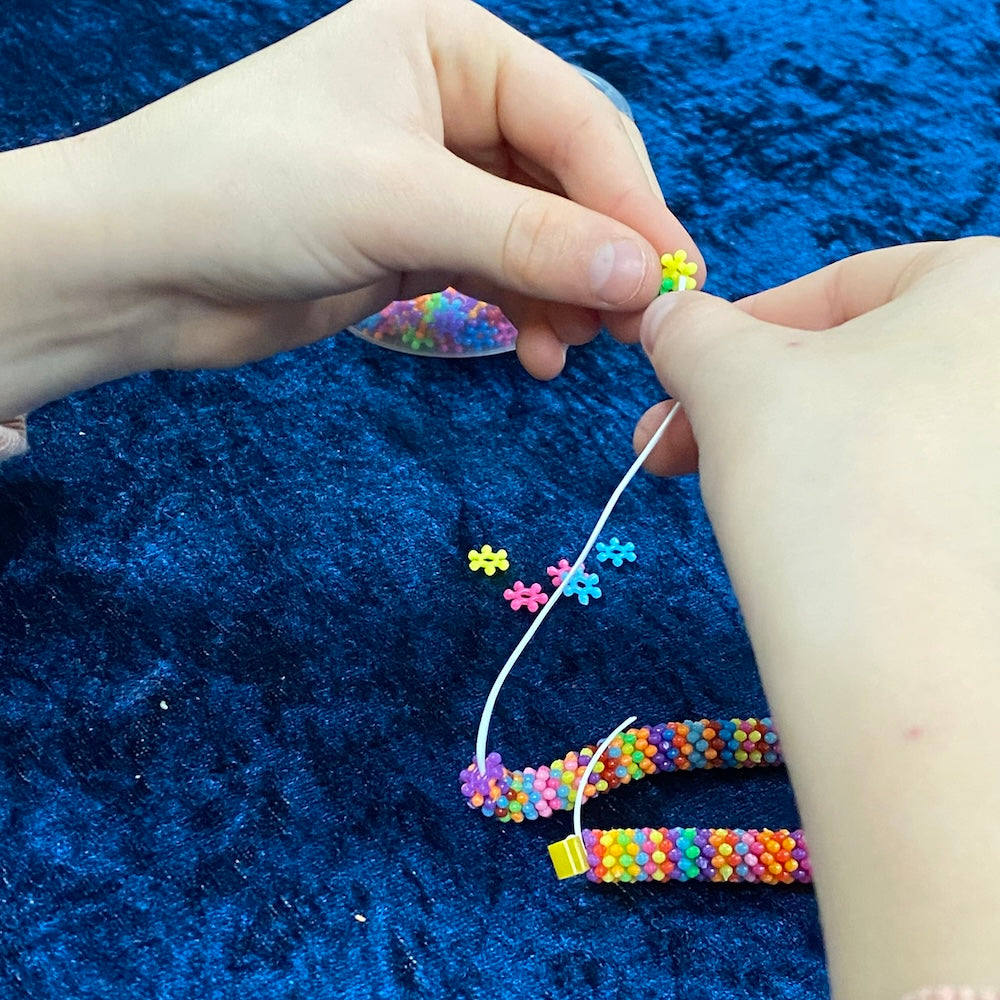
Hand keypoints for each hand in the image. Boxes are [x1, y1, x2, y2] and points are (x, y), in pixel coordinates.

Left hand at [53, 0, 698, 388]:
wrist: (144, 265)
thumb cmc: (248, 188)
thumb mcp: (401, 199)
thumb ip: (529, 237)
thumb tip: (643, 273)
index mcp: (448, 44)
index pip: (575, 120)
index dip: (629, 202)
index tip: (671, 277)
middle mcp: (449, 102)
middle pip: (566, 179)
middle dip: (601, 254)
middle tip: (635, 326)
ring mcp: (435, 175)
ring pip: (537, 234)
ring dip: (565, 293)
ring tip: (577, 349)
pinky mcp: (417, 239)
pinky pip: (498, 273)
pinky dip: (523, 312)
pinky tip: (537, 354)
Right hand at [636, 237, 999, 996]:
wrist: (899, 655)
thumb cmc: (821, 469)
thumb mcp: (728, 373)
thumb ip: (689, 328)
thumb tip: (665, 318)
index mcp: (988, 287)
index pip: (843, 284)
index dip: (740, 328)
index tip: (676, 377)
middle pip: (854, 361)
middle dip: (741, 402)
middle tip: (666, 444)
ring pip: (872, 426)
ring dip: (775, 446)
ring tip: (717, 491)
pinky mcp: (992, 534)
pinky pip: (905, 485)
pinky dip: (837, 492)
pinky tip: (791, 531)